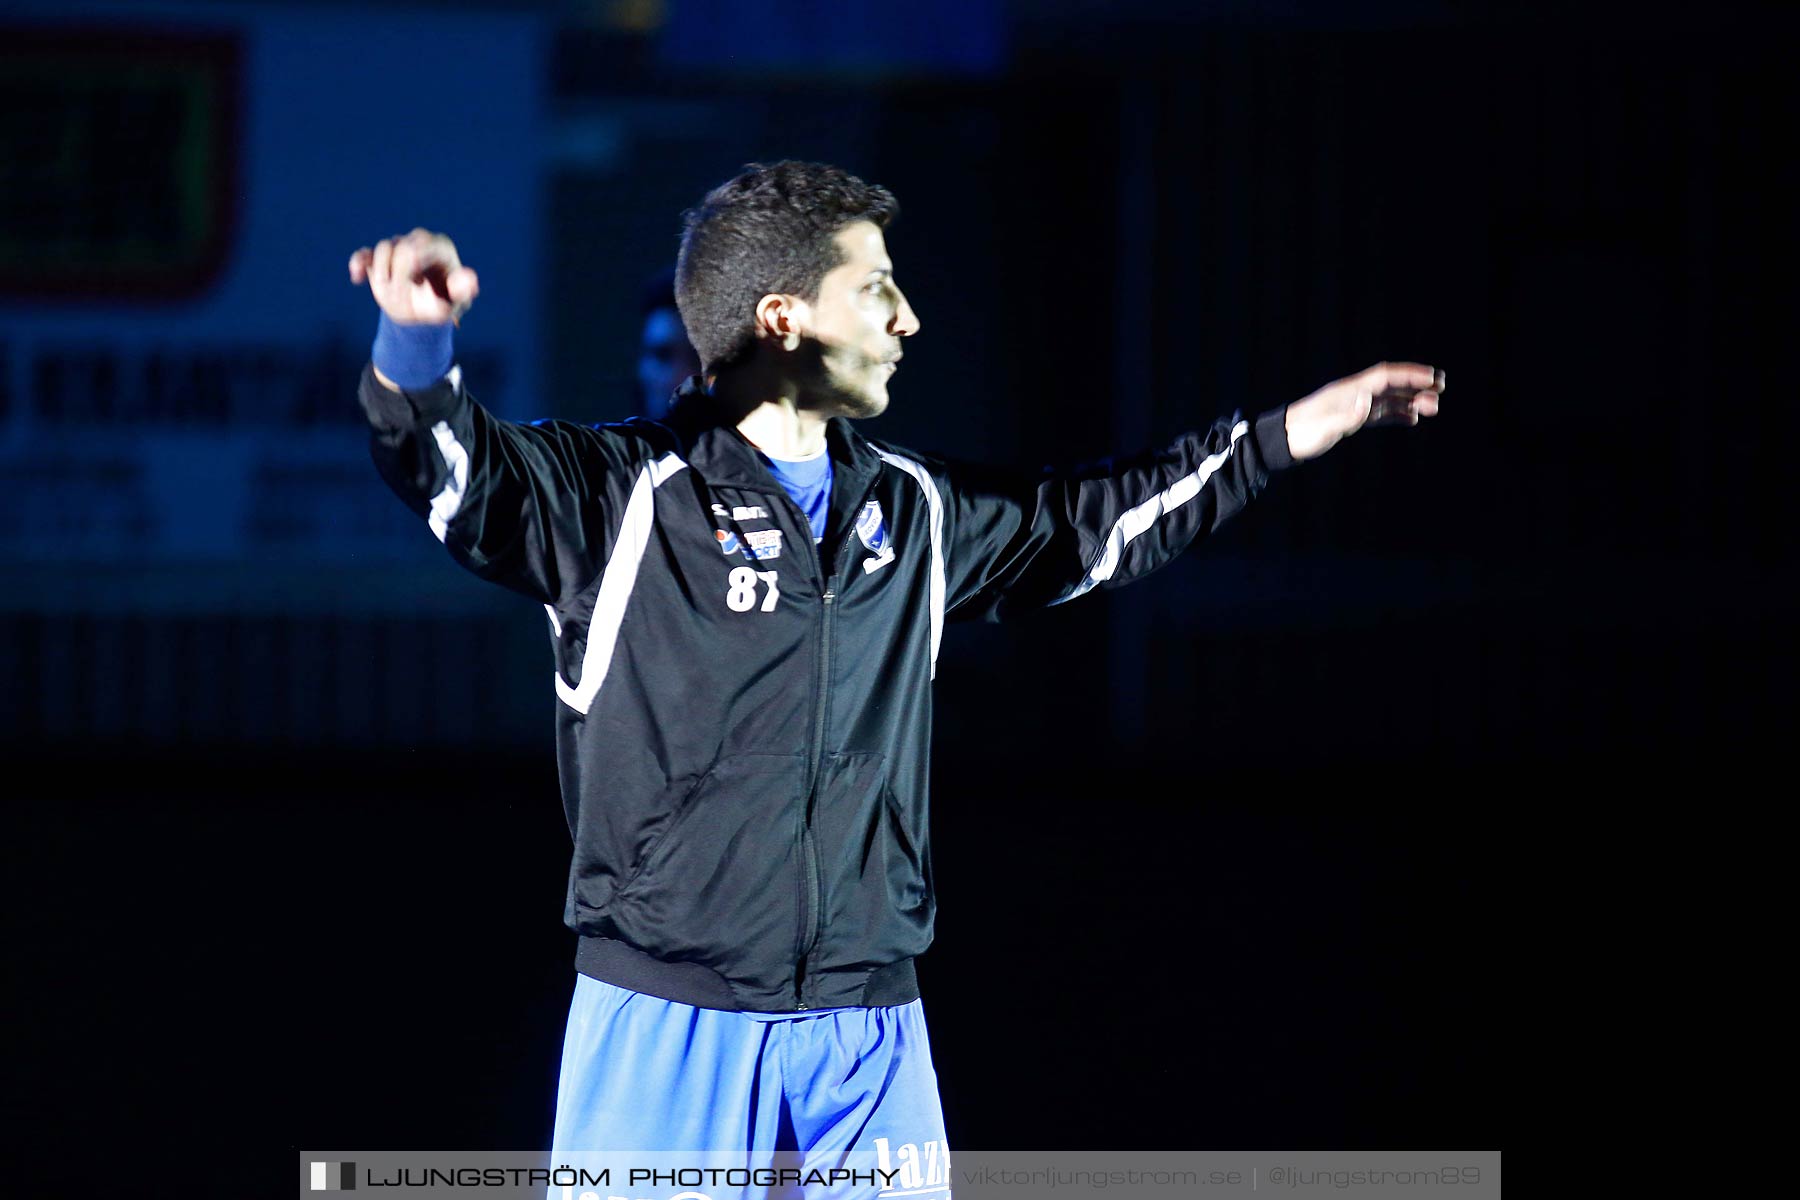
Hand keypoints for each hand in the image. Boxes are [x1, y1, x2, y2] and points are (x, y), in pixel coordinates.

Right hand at [347, 228, 479, 324]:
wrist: (427, 311)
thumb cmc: (447, 302)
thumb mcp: (460, 301)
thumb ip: (463, 290)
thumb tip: (466, 279)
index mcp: (439, 247)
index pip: (420, 246)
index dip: (411, 266)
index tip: (412, 287)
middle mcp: (418, 241)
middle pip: (399, 246)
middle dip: (396, 274)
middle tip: (399, 299)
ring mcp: (398, 248)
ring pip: (382, 249)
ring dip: (382, 275)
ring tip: (390, 297)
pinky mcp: (379, 259)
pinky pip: (364, 254)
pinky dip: (358, 263)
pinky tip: (357, 279)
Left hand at [1284, 362, 1442, 460]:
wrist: (1282, 441)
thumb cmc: (1301, 433)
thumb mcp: (1324, 427)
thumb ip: (1347, 415)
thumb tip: (1368, 401)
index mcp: (1349, 391)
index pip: (1385, 377)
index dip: (1409, 375)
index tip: (1432, 378)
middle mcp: (1353, 394)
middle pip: (1390, 384)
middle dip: (1416, 385)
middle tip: (1441, 388)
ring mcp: (1353, 406)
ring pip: (1388, 399)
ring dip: (1411, 401)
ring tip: (1434, 408)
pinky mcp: (1350, 419)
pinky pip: (1379, 413)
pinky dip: (1397, 414)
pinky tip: (1412, 419)